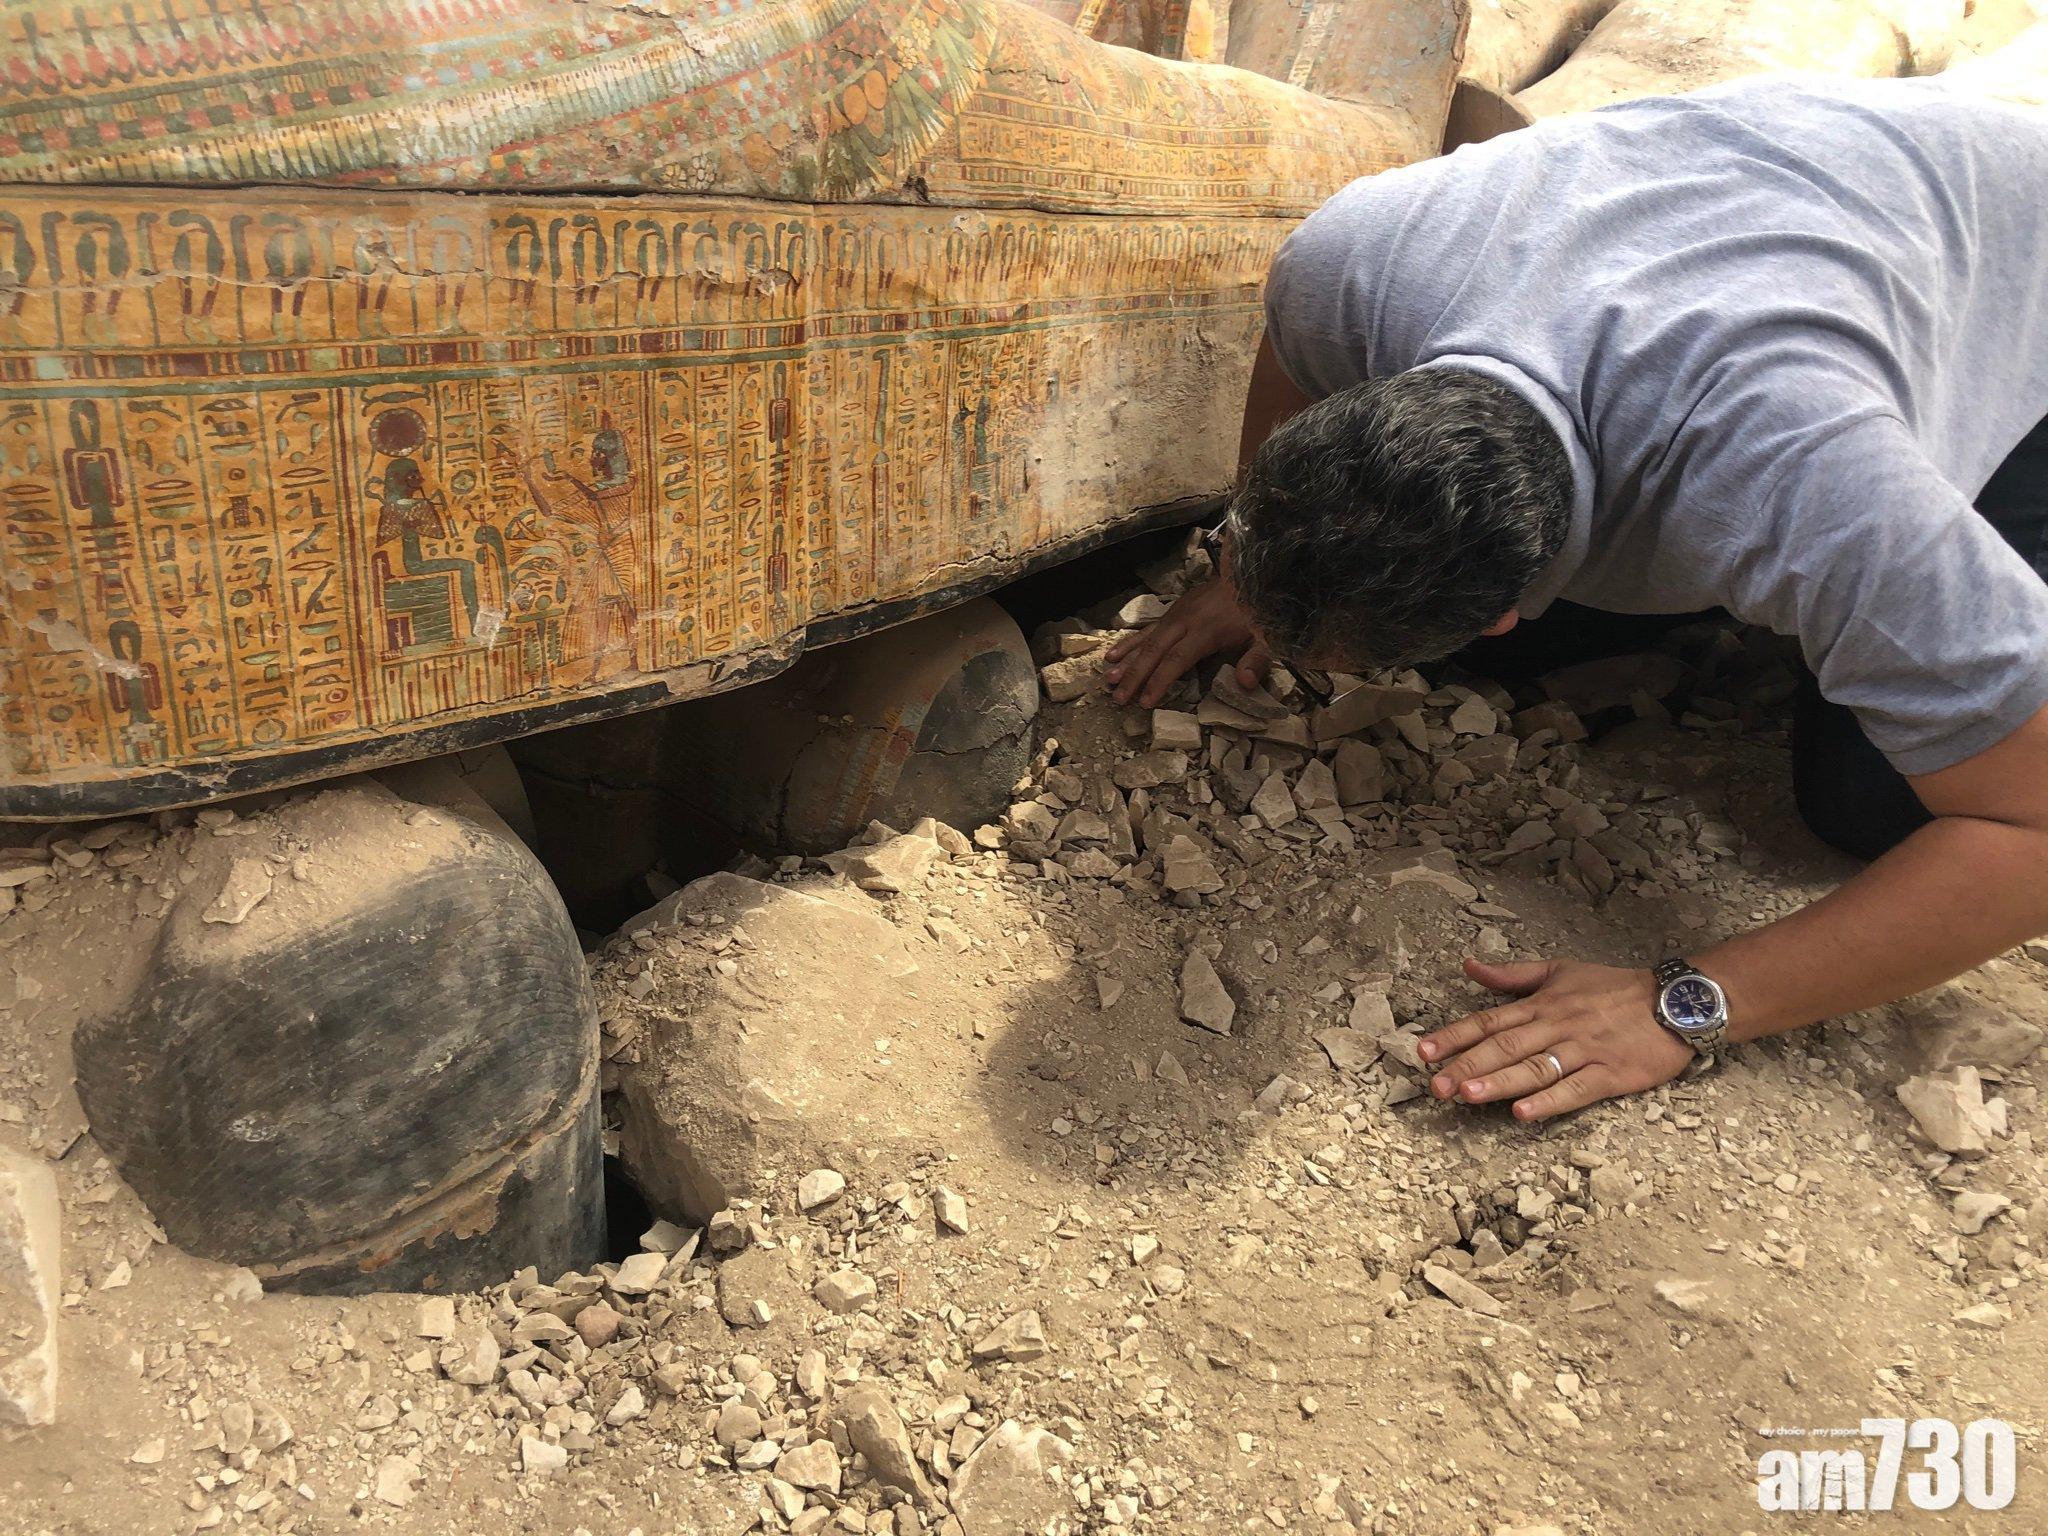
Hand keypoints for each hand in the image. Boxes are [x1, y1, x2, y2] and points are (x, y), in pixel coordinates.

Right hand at [1105, 572, 1270, 706]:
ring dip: (1126, 661)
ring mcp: (1175, 615)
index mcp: (1206, 631)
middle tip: (1118, 699)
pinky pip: (1147, 629)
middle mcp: (1184, 622)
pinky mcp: (1172, 611)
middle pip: (1154, 652)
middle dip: (1135, 676)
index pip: (1177, 661)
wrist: (1246, 573)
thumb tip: (1244, 683)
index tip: (1145, 702)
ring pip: (1146, 640)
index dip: (1159, 682)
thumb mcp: (1266, 636)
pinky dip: (1129, 642)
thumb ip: (1257, 660)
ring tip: (1107, 680)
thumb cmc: (1256, 611)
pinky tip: (1114, 655)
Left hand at [1418, 959, 1693, 1120]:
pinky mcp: (1610, 1074)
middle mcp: (1557, 1027)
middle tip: (1435, 1085)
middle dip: (1467, 1066)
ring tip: (1467, 1096)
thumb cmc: (1614, 988)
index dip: (1454, 1036)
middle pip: (1505, 1048)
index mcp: (1542, 1004)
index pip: (1489, 1021)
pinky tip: (1524, 1113)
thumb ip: (1512, 975)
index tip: (1422, 1051)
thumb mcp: (1560, 971)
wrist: (1676, 1001)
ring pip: (1534, 1069)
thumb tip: (1468, 966)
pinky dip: (1549, 1102)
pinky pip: (1575, 1090)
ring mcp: (1583, 1051)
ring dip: (1499, 1083)